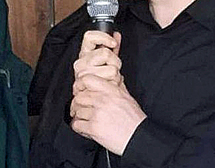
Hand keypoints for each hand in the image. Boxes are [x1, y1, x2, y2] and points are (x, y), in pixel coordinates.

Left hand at [70, 33, 145, 155]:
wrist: (138, 137)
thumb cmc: (134, 119)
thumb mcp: (128, 97)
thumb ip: (118, 86)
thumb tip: (115, 77)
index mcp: (111, 91)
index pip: (87, 79)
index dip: (81, 84)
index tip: (81, 90)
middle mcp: (103, 100)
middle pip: (79, 96)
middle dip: (79, 104)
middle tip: (82, 108)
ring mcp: (97, 114)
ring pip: (77, 111)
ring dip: (79, 116)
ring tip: (87, 120)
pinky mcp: (93, 128)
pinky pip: (76, 125)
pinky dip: (79, 127)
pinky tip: (86, 128)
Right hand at [73, 31, 122, 84]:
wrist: (93, 98)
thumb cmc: (100, 78)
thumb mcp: (106, 60)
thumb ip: (111, 46)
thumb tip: (116, 34)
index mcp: (84, 53)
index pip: (89, 37)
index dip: (103, 37)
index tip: (113, 43)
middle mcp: (80, 63)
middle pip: (105, 53)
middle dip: (115, 61)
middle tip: (113, 67)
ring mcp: (82, 75)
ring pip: (111, 69)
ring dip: (115, 75)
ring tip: (110, 79)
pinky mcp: (87, 87)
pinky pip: (110, 81)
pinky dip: (114, 83)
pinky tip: (109, 85)